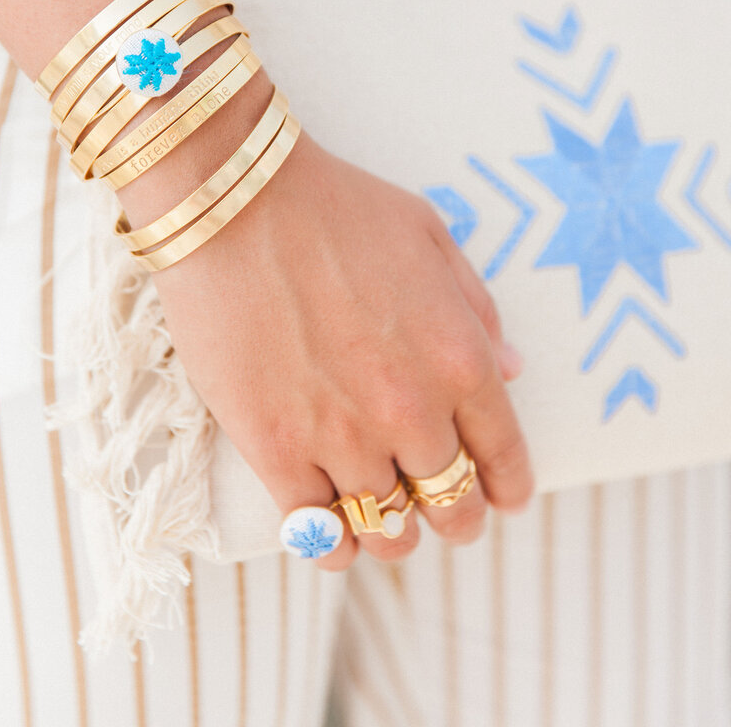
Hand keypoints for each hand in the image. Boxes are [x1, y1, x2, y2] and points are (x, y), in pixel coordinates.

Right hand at [131, 121, 533, 571]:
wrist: (235, 199)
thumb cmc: (335, 205)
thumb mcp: (430, 236)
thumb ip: (476, 309)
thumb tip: (511, 370)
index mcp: (460, 356)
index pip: (504, 454)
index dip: (507, 487)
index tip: (500, 498)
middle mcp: (411, 408)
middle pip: (451, 506)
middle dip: (454, 517)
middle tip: (440, 511)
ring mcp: (342, 434)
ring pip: (387, 529)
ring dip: (393, 534)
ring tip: (383, 519)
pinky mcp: (275, 448)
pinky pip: (317, 535)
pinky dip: (332, 547)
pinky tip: (333, 536)